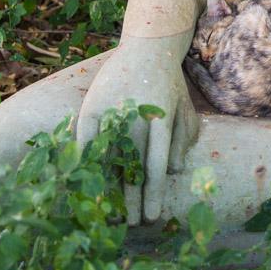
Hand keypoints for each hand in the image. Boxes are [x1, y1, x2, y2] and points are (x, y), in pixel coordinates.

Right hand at [75, 34, 198, 224]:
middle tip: (131, 225)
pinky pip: (86, 141)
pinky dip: (86, 164)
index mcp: (160, 118)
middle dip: (131, 200)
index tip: (151, 217)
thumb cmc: (169, 83)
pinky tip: (86, 184)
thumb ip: (182, 138)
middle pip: (130, 167)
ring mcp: (111, 109)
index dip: (153, 194)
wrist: (147, 44)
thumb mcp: (184, 107)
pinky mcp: (92, 106)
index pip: (155, 165)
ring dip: (107, 188)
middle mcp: (135, 115)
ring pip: (107, 158)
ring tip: (108, 212)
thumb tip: (173, 172)